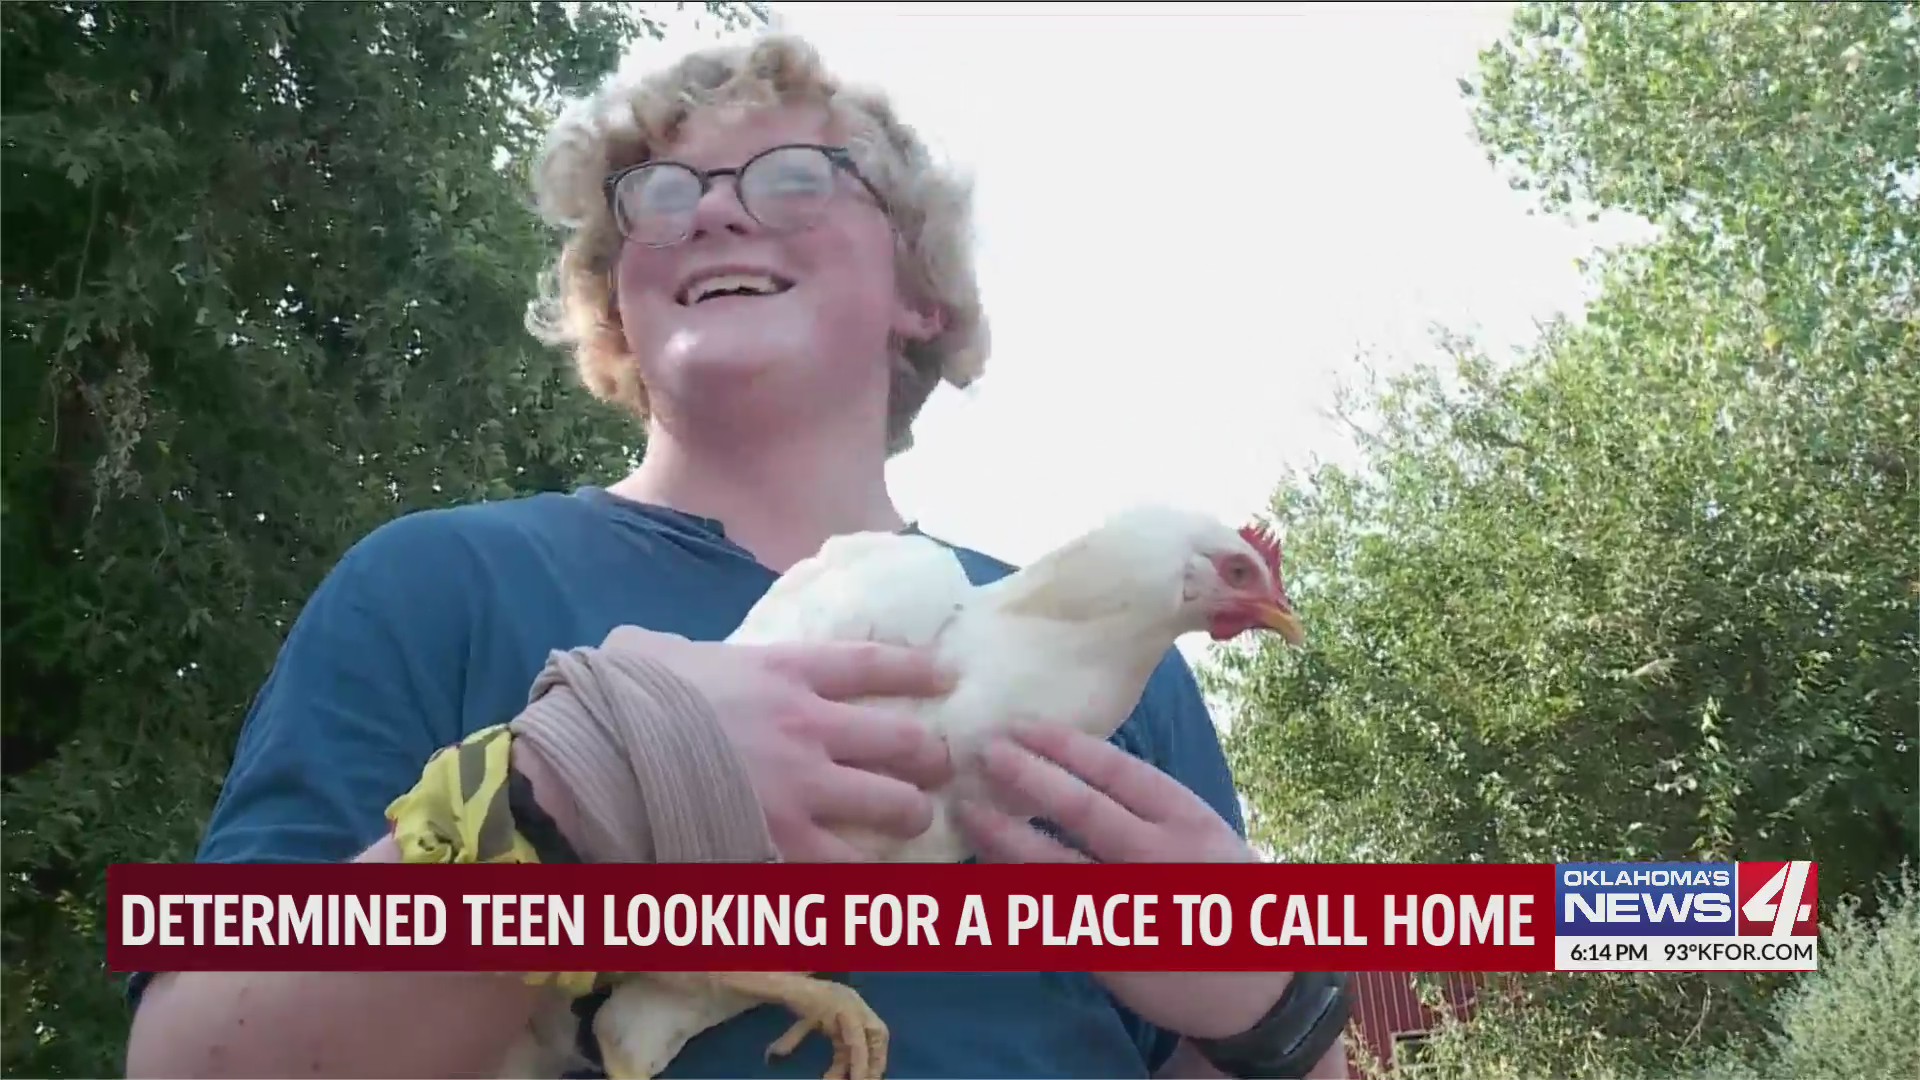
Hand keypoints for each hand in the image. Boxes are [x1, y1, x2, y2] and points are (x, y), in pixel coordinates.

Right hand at [613, 628, 957, 861]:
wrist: (588, 764)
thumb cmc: (615, 700)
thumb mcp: (660, 651)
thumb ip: (699, 654)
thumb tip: (683, 656)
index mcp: (781, 673)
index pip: (872, 665)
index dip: (918, 670)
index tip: (947, 676)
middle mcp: (808, 730)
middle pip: (906, 743)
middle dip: (932, 759)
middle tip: (938, 768)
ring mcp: (802, 793)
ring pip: (896, 811)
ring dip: (911, 820)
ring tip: (913, 828)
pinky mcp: (784, 850)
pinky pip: (848, 870)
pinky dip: (865, 878)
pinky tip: (874, 882)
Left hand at [952, 723, 1289, 1038]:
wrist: (1259, 986)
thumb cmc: (1222, 893)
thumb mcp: (1202, 834)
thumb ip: (1147, 807)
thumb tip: (1073, 766)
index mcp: (1184, 818)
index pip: (1115, 768)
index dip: (1061, 744)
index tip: (1019, 726)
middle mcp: (1158, 857)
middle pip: (1081, 810)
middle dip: (1027, 777)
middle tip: (984, 752)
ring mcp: (1132, 907)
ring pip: (1056, 866)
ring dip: (1006, 837)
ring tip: (970, 812)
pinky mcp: (1110, 953)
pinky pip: (1051, 919)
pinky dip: (1013, 897)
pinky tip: (982, 879)